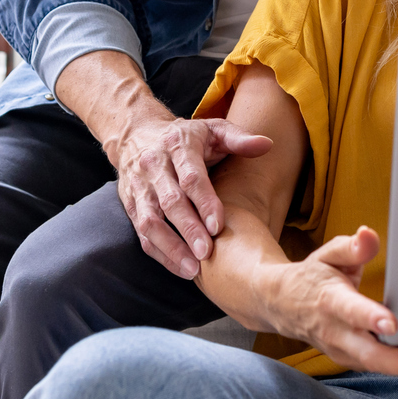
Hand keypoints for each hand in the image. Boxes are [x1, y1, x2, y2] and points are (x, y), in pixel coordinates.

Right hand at [110, 113, 273, 277]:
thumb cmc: (185, 136)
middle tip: (206, 253)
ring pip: (150, 221)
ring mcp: (139, 186)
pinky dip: (160, 253)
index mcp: (177, 145)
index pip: (190, 177)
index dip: (204, 202)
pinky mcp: (131, 204)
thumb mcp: (212, 129)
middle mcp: (154, 165)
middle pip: (169, 201)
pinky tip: (180, 268)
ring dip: (171, 247)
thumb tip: (266, 145)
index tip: (217, 226)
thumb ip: (238, 138)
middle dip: (188, 229)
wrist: (137, 134)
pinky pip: (142, 233)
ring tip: (193, 269)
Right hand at [257, 227, 397, 377]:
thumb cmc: (312, 277)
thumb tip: (368, 234)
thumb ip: (351, 247)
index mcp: (329, 301)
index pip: (350, 311)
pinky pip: (384, 367)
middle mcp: (336, 333)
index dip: (369, 318)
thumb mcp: (327, 254)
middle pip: (371, 355)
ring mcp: (344, 352)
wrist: (282, 305)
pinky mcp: (353, 361)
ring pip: (382, 366)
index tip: (392, 324)